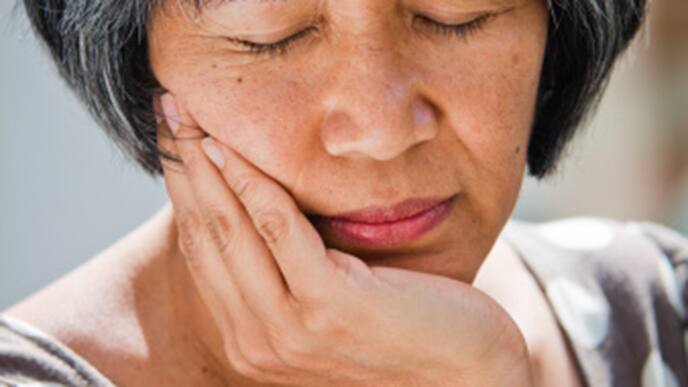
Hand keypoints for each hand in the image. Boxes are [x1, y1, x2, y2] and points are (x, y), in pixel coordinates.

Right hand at [157, 93, 533, 386]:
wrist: (462, 368)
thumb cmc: (398, 325)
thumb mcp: (328, 298)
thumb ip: (286, 269)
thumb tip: (255, 205)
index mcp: (250, 337)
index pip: (202, 251)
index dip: (182, 189)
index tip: (171, 139)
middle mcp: (256, 340)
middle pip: (205, 234)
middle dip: (182, 166)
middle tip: (166, 109)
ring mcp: (289, 327)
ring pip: (230, 228)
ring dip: (204, 164)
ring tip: (186, 115)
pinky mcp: (328, 306)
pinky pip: (276, 228)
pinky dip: (250, 183)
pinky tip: (231, 147)